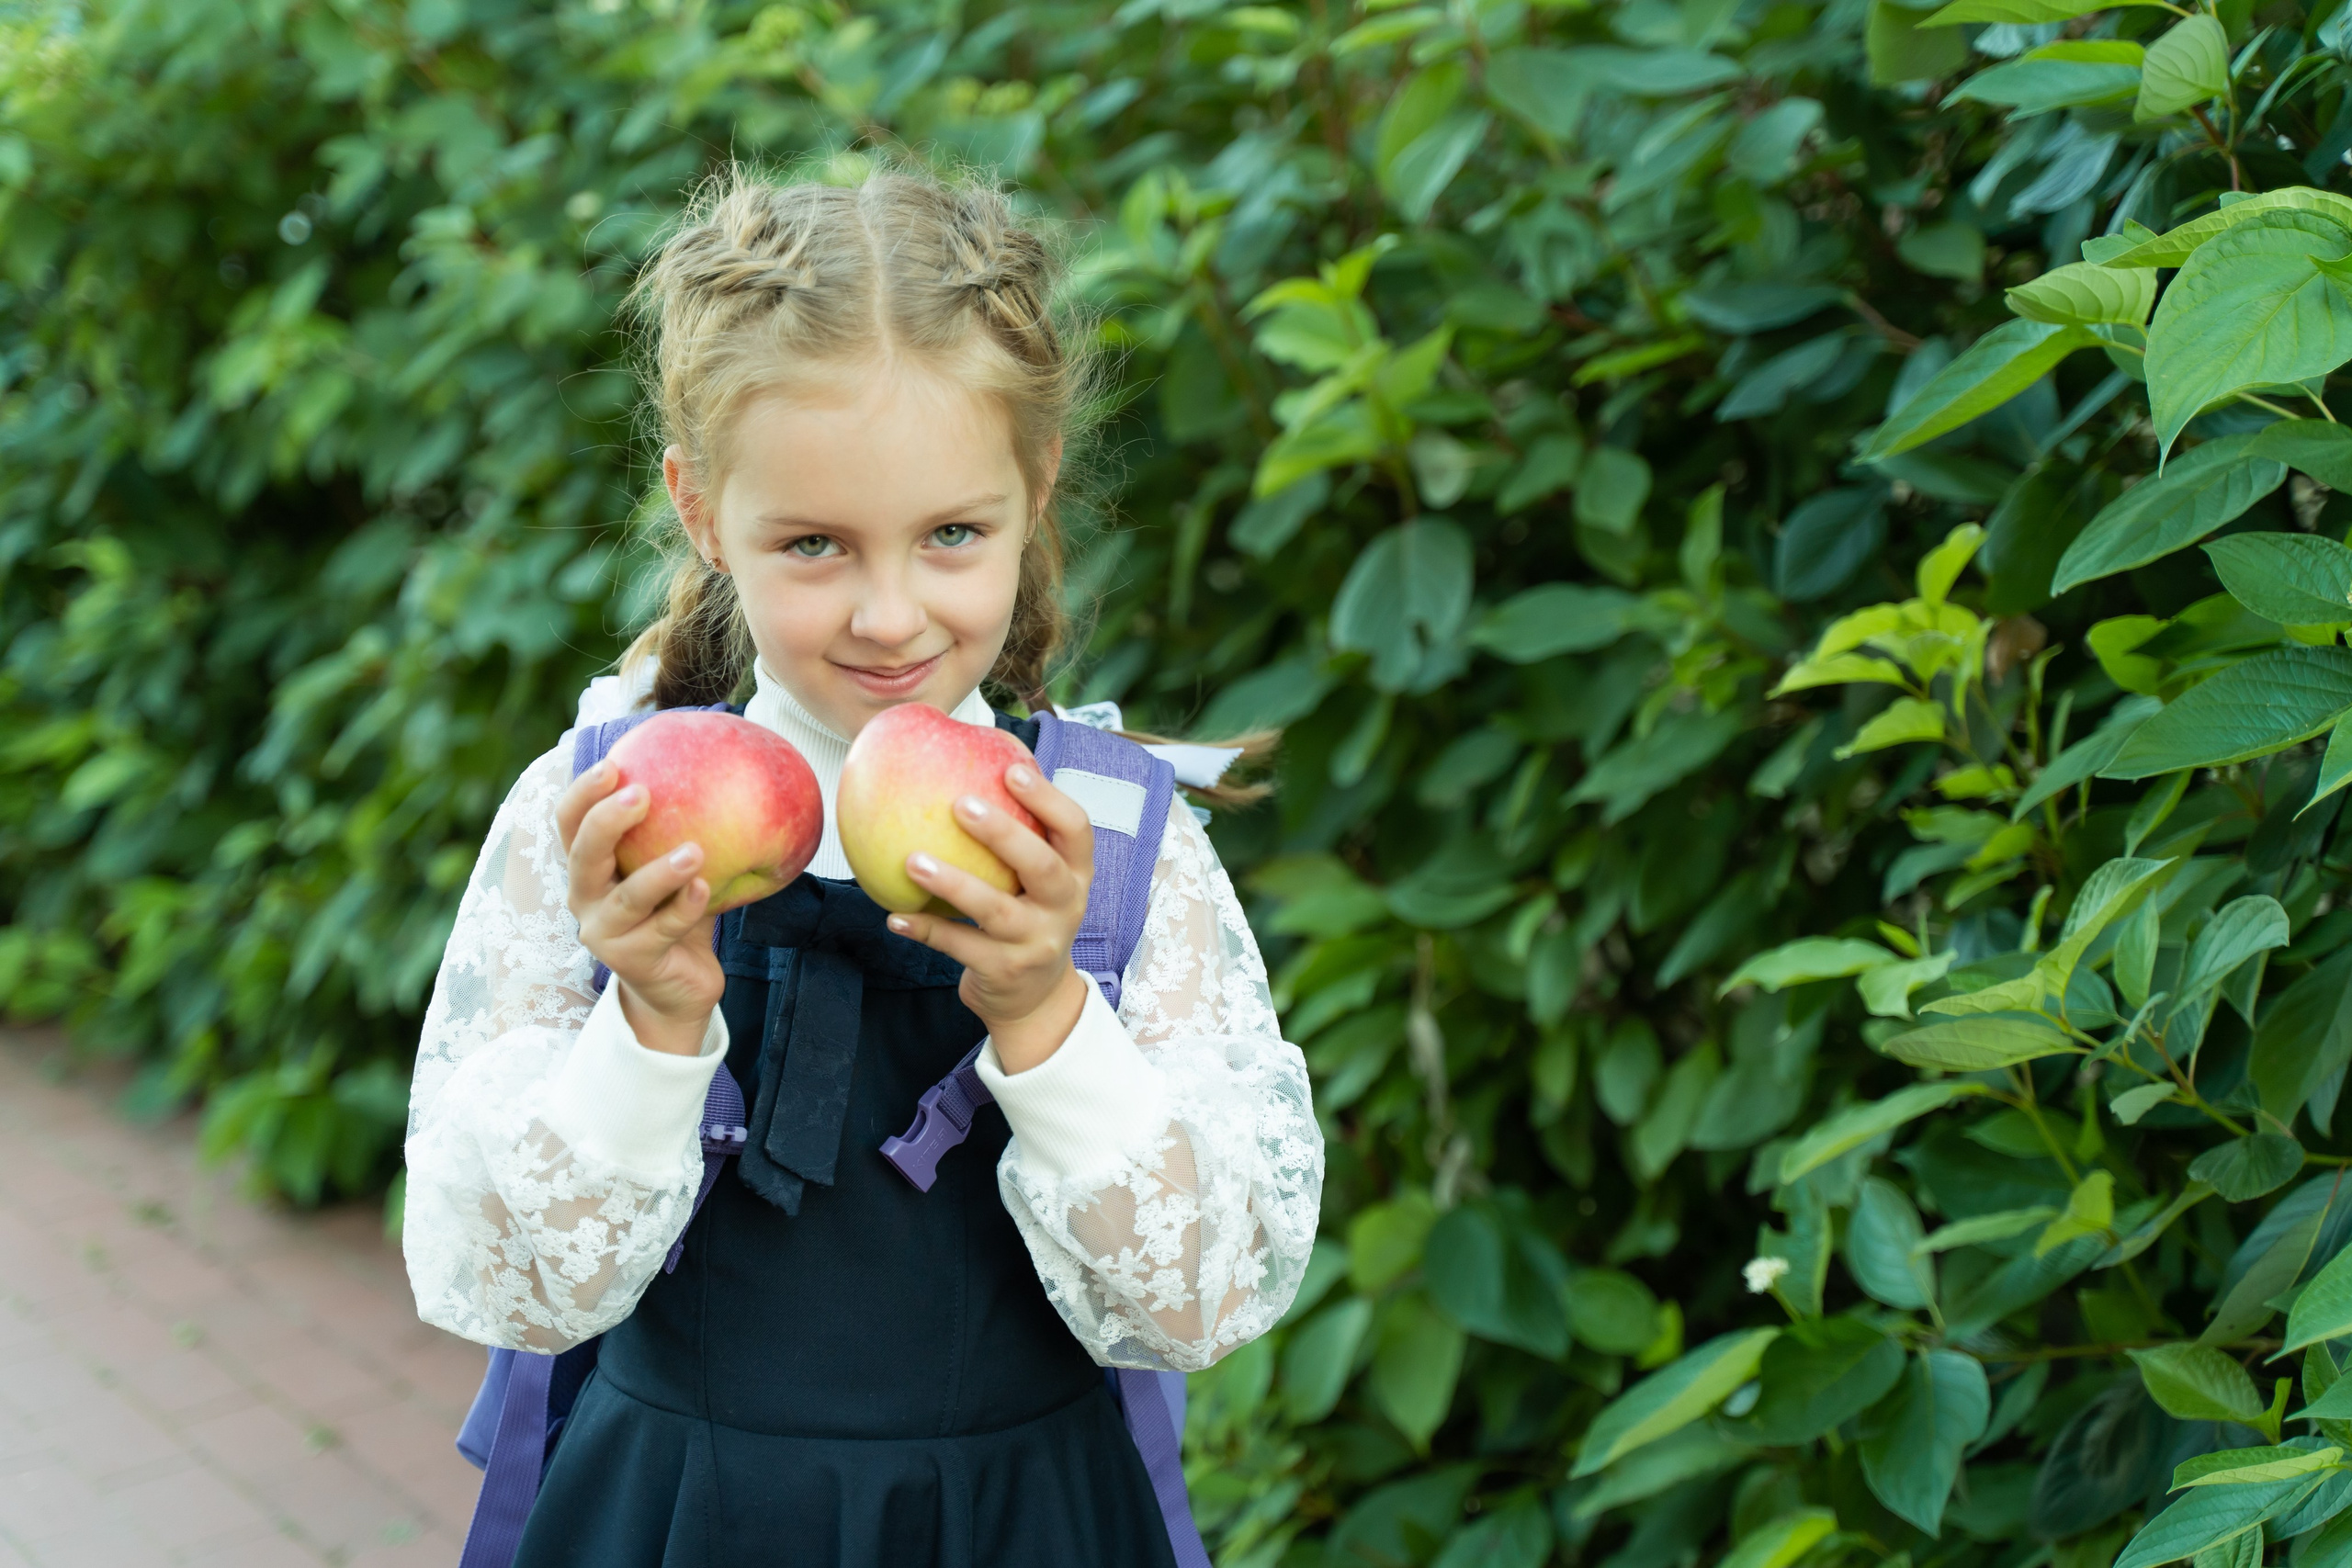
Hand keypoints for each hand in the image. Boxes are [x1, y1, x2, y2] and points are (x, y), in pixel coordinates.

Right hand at [556, 759, 724, 1056]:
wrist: (679, 986)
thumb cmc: (675, 912)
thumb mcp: (672, 867)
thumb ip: (677, 828)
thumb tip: (714, 763)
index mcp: (588, 867)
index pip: (569, 822)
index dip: (583, 792)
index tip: (615, 762)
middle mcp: (585, 898)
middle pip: (584, 854)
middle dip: (608, 821)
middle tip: (643, 794)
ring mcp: (604, 933)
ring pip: (627, 897)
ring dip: (660, 871)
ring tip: (695, 850)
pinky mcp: (632, 961)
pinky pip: (663, 929)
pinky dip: (686, 907)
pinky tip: (705, 889)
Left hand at [886, 763, 1093, 1073]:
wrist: (1036, 999)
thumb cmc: (1027, 917)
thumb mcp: (1039, 881)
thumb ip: (1019, 836)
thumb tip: (968, 767)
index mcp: (1076, 874)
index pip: (1076, 829)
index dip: (1048, 798)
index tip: (1013, 769)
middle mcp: (1065, 907)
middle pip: (1042, 866)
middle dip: (1003, 833)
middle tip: (960, 804)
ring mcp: (1038, 942)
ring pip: (995, 910)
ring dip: (952, 883)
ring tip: (912, 860)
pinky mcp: (1006, 972)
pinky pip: (960, 947)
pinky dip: (926, 930)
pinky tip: (894, 916)